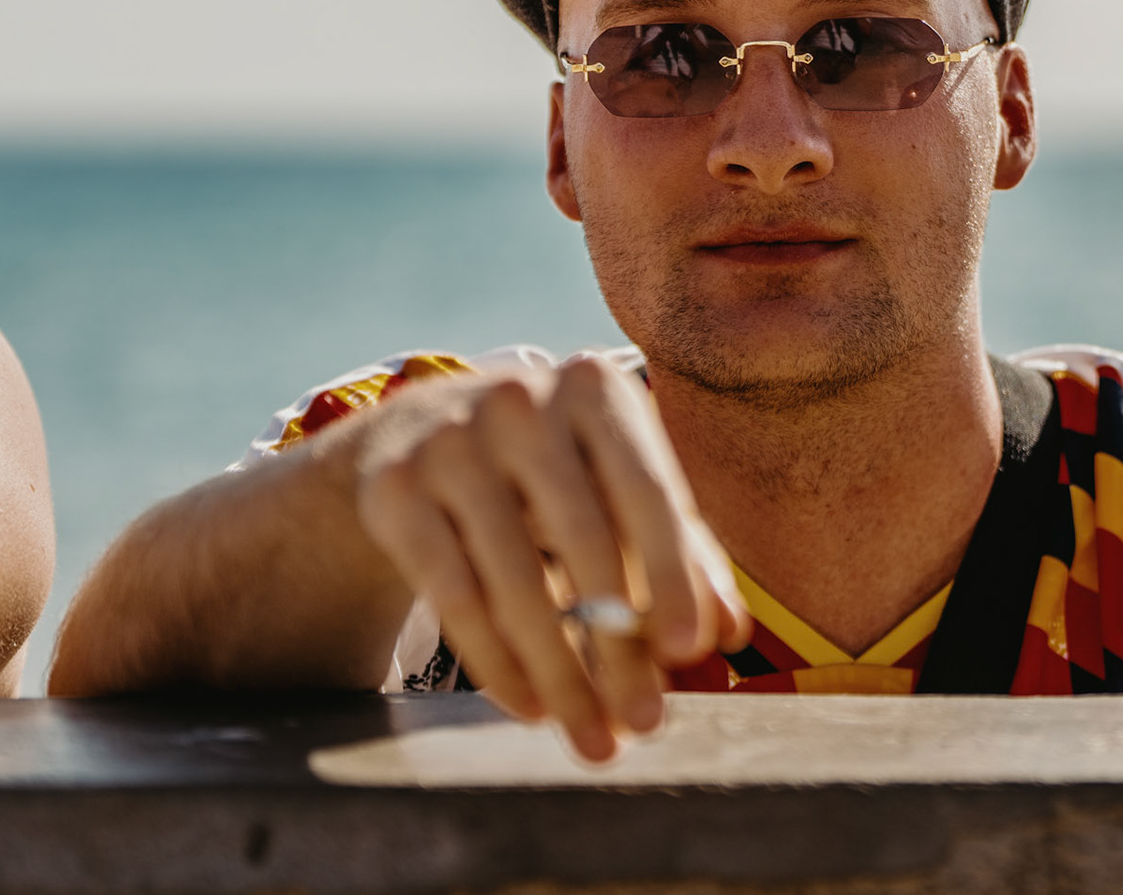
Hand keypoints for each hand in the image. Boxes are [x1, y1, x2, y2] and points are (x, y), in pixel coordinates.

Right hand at [353, 354, 748, 759]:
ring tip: (592, 734)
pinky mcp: (396, 488)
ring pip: (514, 579)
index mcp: (594, 388)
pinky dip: (497, 663)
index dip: (671, 574)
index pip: (647, 491)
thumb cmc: (551, 472)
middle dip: (618, 645)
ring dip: (560, 672)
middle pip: (583, 540)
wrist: (418, 438)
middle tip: (644, 723)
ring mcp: (451, 441)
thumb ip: (682, 551)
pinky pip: (453, 594)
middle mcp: (520, 400)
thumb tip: (727, 631)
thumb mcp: (617, 489)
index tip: (687, 650)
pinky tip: (530, 708)